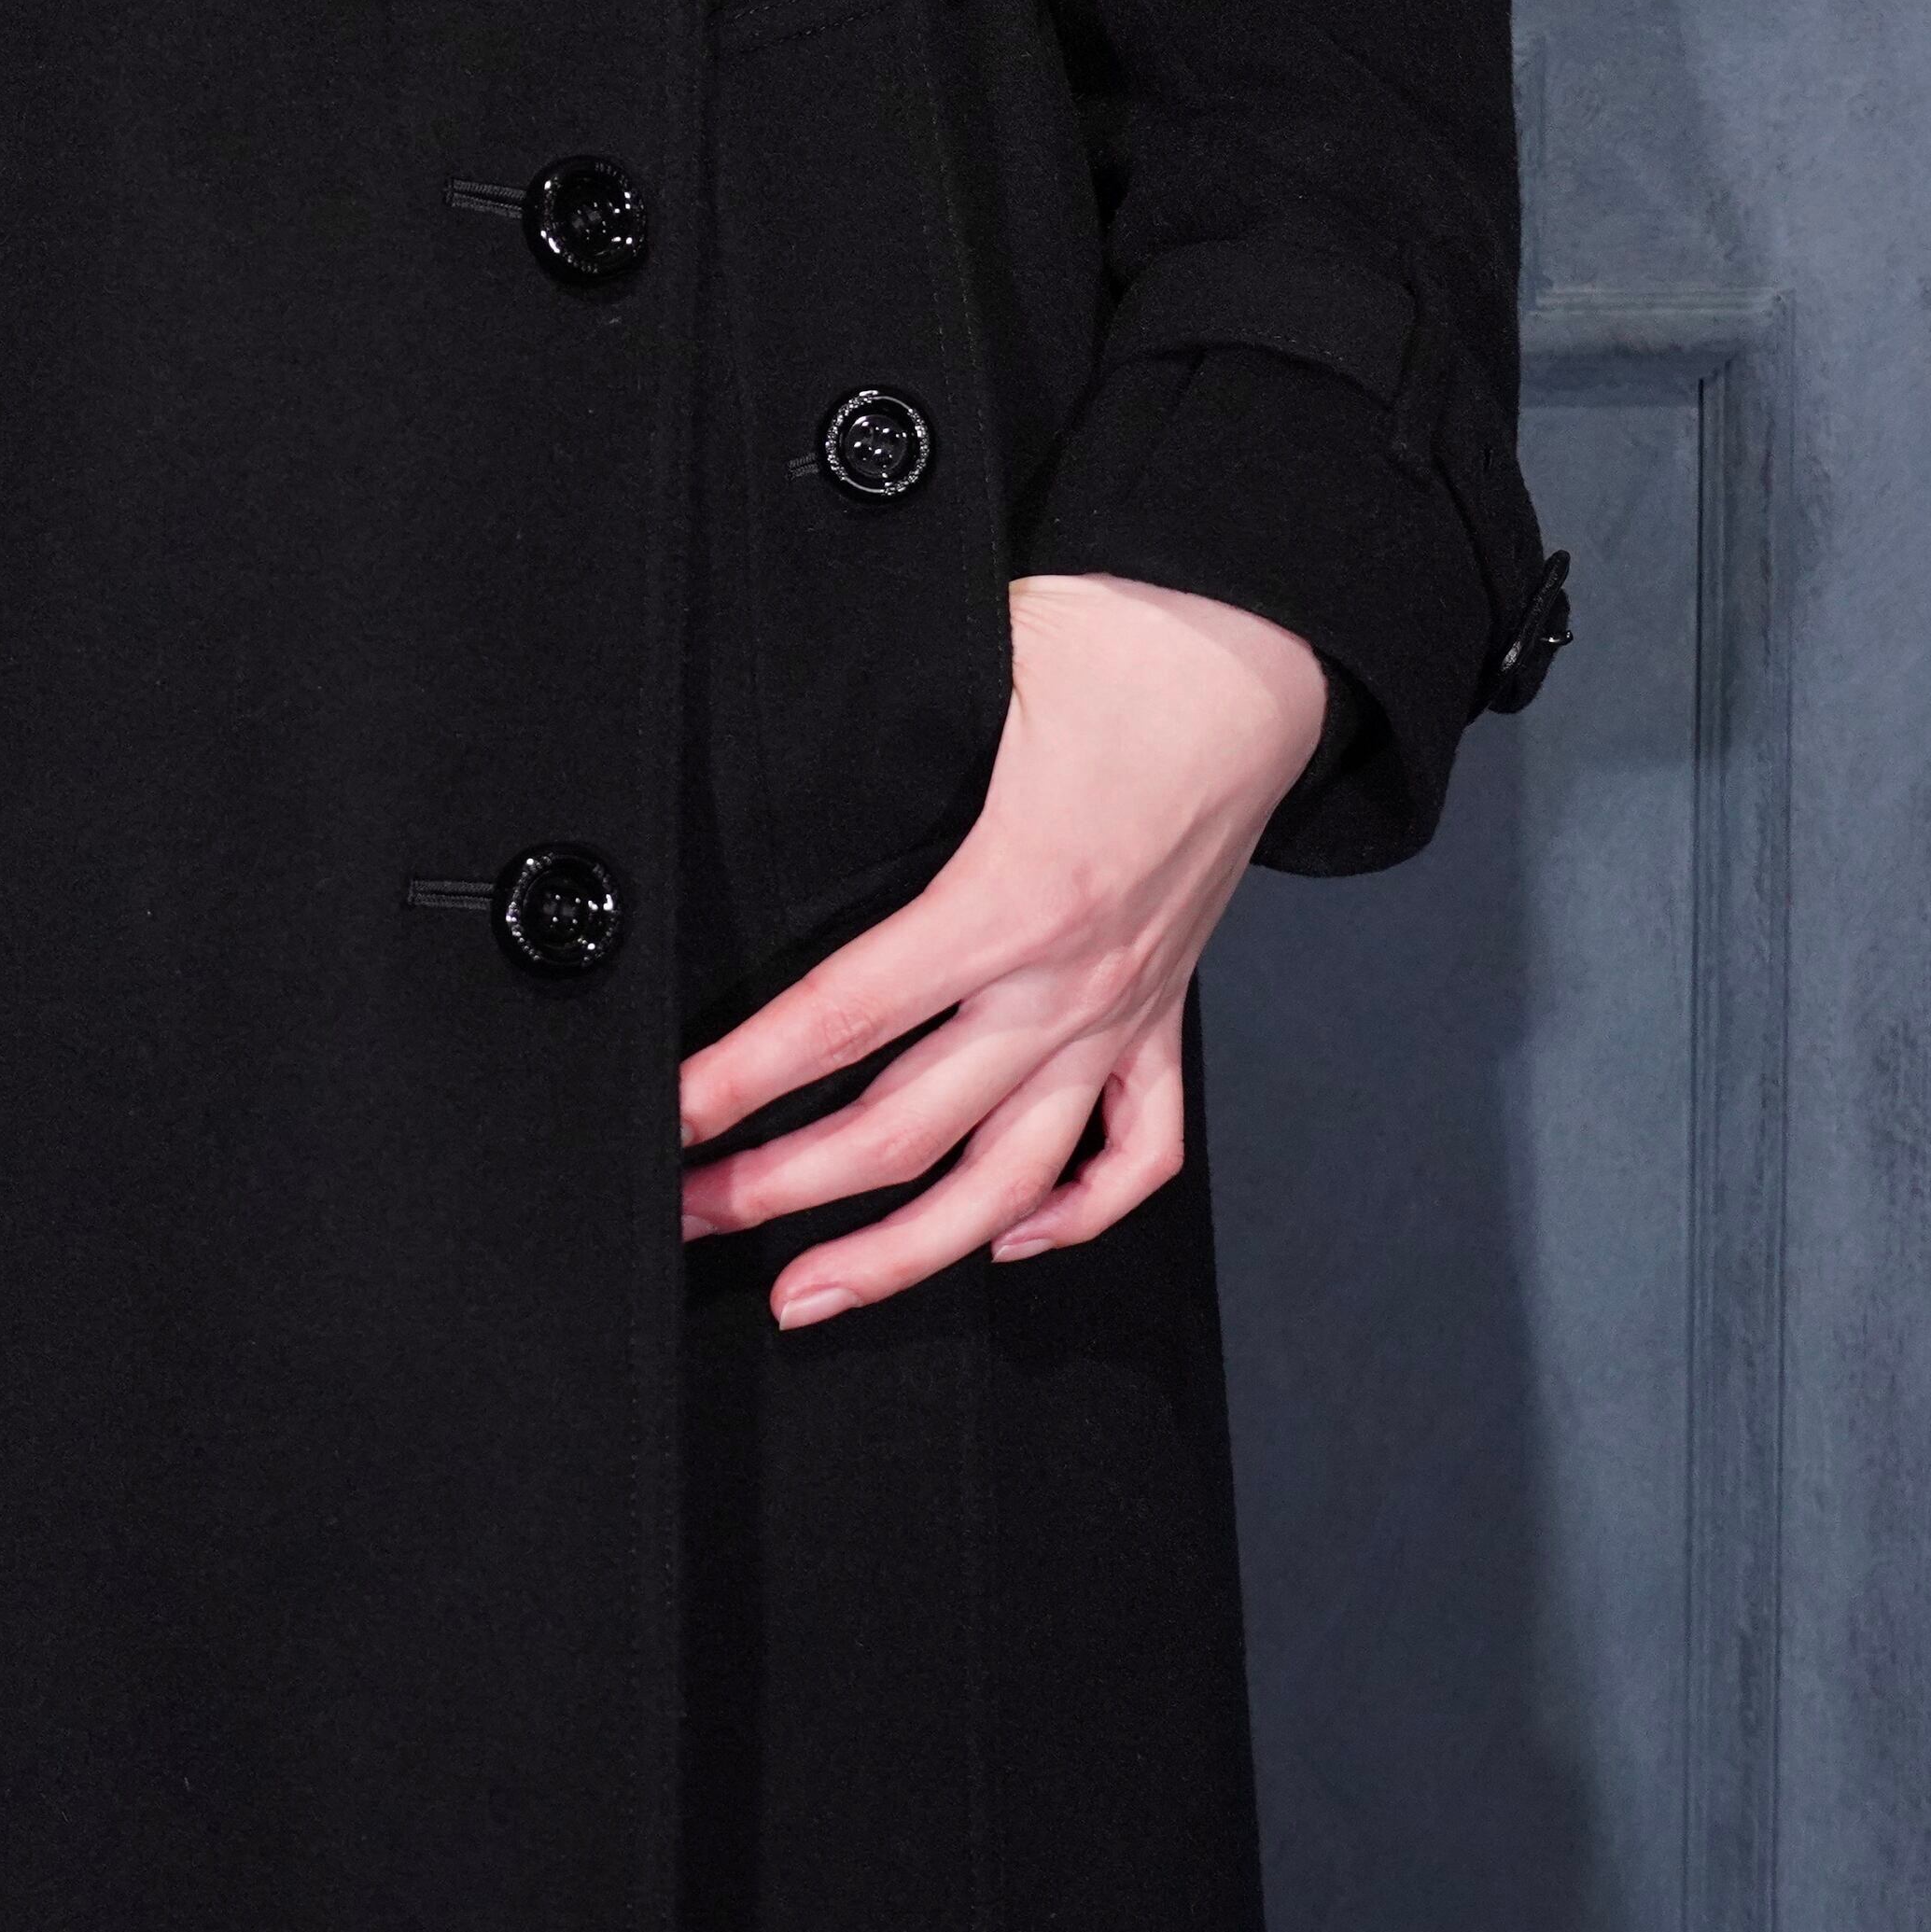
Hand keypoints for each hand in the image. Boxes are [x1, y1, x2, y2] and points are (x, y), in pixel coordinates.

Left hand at [674, 574, 1326, 1325]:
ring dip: (901, 1256)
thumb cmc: (1118, 637)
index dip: (741, 1081)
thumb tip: (763, 763)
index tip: (672, 1118)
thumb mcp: (970, 660)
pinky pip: (1136, 1157)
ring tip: (806, 1294)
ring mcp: (1122, 1010)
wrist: (1258, 649)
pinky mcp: (1165, 1013)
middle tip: (687, 1211)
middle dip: (777, 1188)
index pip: (842, 1019)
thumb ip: (870, 734)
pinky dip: (1073, 1217)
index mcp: (1011, 896)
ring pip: (1009, 1186)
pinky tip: (1005, 1236)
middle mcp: (1068, 980)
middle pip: (903, 1131)